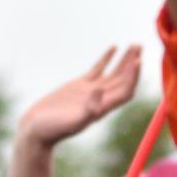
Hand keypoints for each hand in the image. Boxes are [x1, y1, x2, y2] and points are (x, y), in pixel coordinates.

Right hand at [19, 47, 143, 149]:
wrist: (36, 130)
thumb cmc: (52, 131)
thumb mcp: (71, 122)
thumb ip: (88, 109)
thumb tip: (100, 91)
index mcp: (102, 108)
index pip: (125, 91)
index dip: (133, 77)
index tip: (138, 61)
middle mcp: (100, 100)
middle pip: (123, 80)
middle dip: (133, 64)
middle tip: (140, 46)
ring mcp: (90, 92)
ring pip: (113, 73)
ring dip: (125, 60)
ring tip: (135, 45)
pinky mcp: (79, 86)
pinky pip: (97, 70)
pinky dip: (106, 59)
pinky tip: (114, 47)